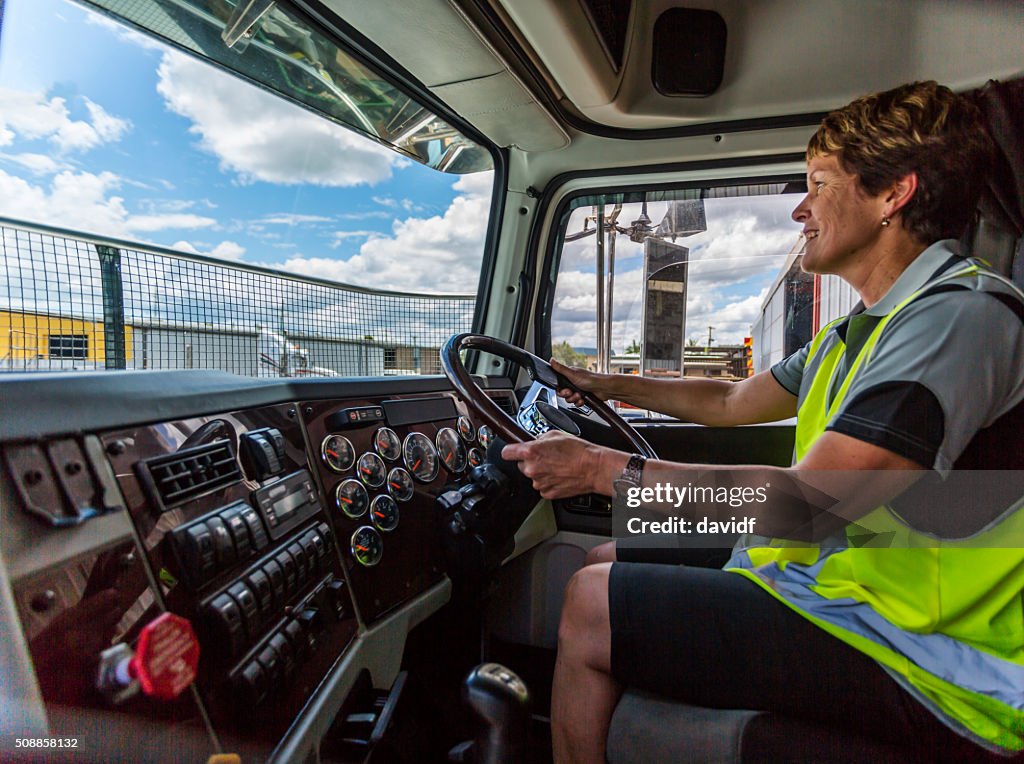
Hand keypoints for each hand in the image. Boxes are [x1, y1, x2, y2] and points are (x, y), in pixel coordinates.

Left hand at [502, 431, 619, 498]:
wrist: (593, 468)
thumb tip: (534, 441)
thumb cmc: (579, 451)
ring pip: (533, 476)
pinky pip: (542, 486)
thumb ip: (539, 438)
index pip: (506, 452)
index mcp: (531, 452)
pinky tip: (560, 475)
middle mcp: (532, 469)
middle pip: (521, 465)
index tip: (513, 451)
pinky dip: (549, 482)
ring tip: (557, 466)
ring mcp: (539, 483)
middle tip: (546, 457)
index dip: (510, 451)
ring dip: (541, 472)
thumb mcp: (556, 434)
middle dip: (530, 461)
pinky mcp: (547, 493)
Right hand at [549, 358, 609, 404]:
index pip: (559, 384)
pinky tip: (583, 400)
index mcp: (570, 375)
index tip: (564, 390)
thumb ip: (560, 368)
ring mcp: (579, 390)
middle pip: (564, 393)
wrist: (604, 389)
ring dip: (574, 399)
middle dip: (568, 395)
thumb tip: (551, 360)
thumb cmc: (591, 379)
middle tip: (572, 393)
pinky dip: (579, 402)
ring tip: (579, 396)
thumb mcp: (573, 374)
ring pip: (570, 399)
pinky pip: (576, 403)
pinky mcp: (584, 397)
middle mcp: (574, 382)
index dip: (560, 389)